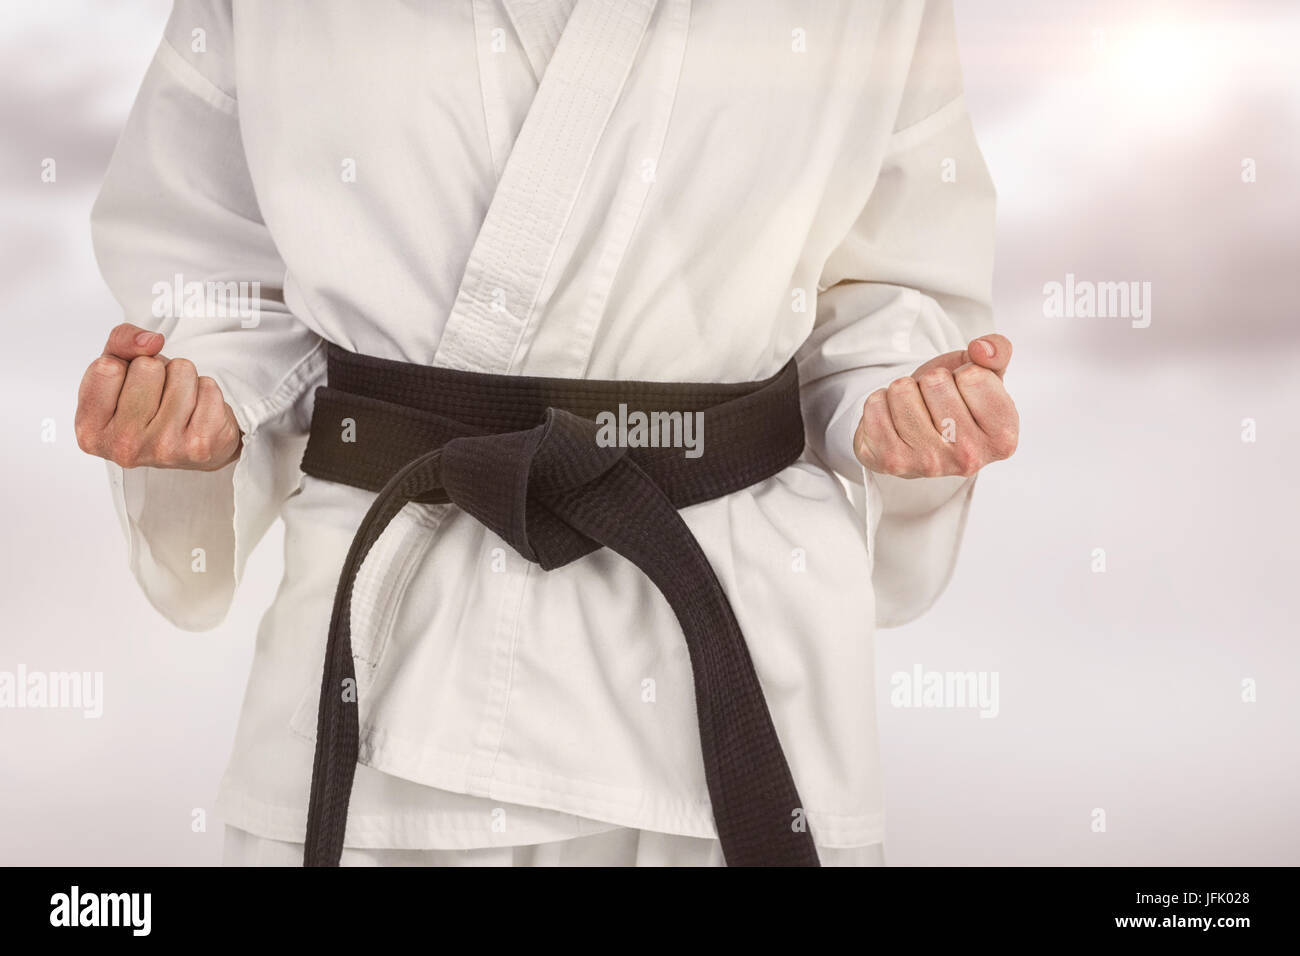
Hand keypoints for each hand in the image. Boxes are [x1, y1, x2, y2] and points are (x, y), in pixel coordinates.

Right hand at [75, 323, 241, 470]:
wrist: (187, 447)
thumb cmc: (146, 407)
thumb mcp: (119, 371)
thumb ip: (121, 343)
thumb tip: (150, 341)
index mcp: (91, 430)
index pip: (107, 367)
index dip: (123, 365)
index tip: (127, 384)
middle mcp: (124, 445)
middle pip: (148, 366)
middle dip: (156, 370)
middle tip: (157, 396)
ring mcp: (164, 448)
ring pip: (182, 371)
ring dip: (183, 379)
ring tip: (177, 403)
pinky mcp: (201, 445)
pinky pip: (209, 387)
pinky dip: (206, 393)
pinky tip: (197, 415)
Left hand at [853, 333, 1018, 477]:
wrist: (918, 436)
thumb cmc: (955, 403)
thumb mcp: (985, 374)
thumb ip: (997, 352)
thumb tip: (982, 348)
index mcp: (1002, 437)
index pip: (974, 377)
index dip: (964, 373)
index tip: (963, 392)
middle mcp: (969, 458)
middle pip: (936, 382)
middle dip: (932, 381)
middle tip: (935, 401)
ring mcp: (928, 463)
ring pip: (902, 390)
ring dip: (905, 390)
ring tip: (915, 408)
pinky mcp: (891, 460)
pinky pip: (875, 405)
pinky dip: (880, 402)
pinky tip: (894, 419)